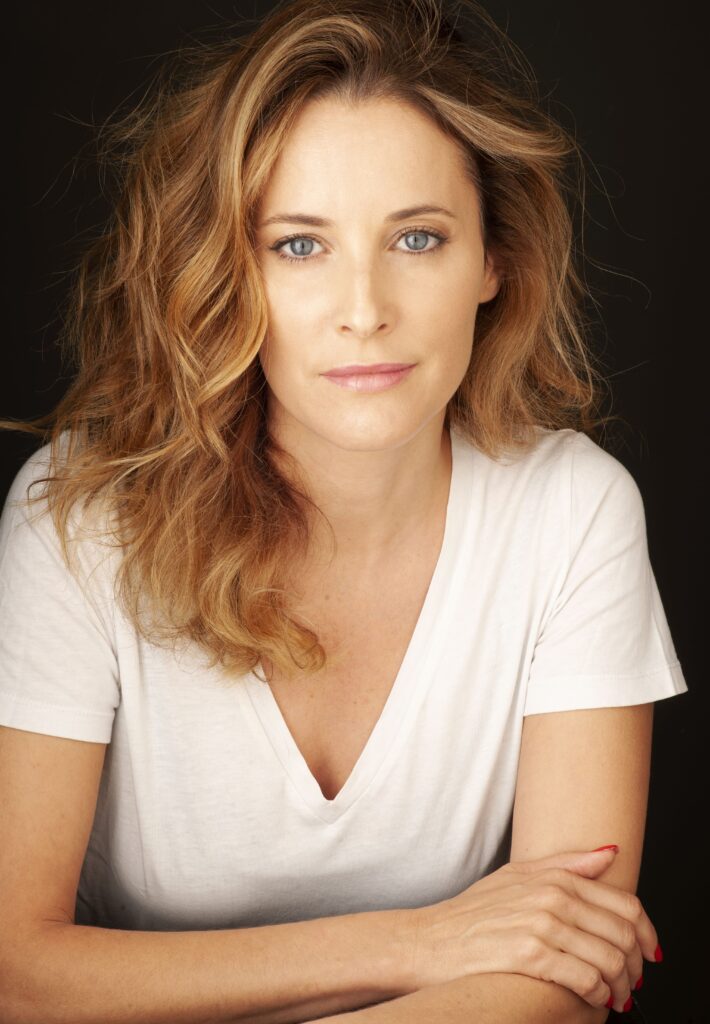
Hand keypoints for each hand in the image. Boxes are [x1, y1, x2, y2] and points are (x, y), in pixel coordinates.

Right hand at [408, 847, 658, 1012]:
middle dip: (636, 965)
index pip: (625, 903)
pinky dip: (597, 995)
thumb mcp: (516, 876)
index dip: (647, 933)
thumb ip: (565, 864)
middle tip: (633, 983)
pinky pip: (584, 978)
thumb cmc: (470, 913)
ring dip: (620, 985)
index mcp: (554, 878)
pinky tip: (593, 1001)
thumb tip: (609, 853)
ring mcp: (541, 923)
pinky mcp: (529, 954)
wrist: (428, 940)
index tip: (648, 953)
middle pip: (622, 932)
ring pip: (608, 958)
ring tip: (615, 998)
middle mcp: (552, 896)